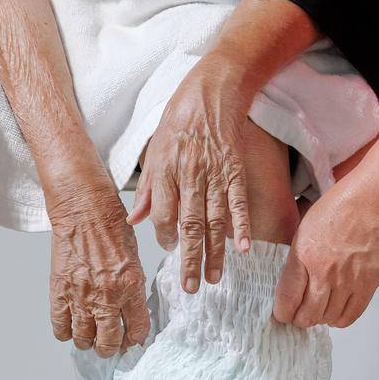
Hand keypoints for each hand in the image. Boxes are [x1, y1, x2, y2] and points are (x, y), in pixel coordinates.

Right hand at [48, 185, 149, 357]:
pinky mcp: (60, 292)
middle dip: (109, 348)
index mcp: (131, 287)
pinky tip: (70, 327)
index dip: (133, 339)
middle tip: (108, 344)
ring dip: (87, 342)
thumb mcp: (134, 260)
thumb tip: (130, 312)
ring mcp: (81, 296)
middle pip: (108, 342)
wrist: (84, 210)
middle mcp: (107, 297)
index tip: (130, 340)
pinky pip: (60, 326)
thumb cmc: (111, 228)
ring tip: (89, 337)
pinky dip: (65, 332)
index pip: (137, 330)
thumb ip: (132, 289)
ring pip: (83, 339)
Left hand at [128, 63, 252, 292]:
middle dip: (190, 259)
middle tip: (190, 286)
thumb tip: (135, 221)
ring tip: (214, 278)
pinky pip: (238, 203)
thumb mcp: (152, 152)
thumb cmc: (178, 122)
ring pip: (215, 221)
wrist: (211, 93)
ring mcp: (215, 175)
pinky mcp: (236, 171)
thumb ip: (146, 189)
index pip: (162, 215)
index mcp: (165, 173)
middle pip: (189, 226)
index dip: (164, 237)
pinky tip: (243, 249)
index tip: (168, 250)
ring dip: (215, 253)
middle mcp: (189, 177)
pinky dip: (242, 226)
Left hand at [273, 180, 378, 327]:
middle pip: (307, 315)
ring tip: (319, 310)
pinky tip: (337, 311)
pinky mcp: (369, 283)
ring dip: (321, 318)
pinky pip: (352, 314)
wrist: (372, 201)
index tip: (283, 313)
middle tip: (300, 314)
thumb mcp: (302, 232)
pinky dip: (341, 319)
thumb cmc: (339, 209)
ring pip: (328, 318)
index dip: (282, 313)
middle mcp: (325, 272)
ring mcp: (348, 280)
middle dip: (300, 319)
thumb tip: (291, 286)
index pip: (286, 300)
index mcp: (303, 258)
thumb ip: (296, 262)